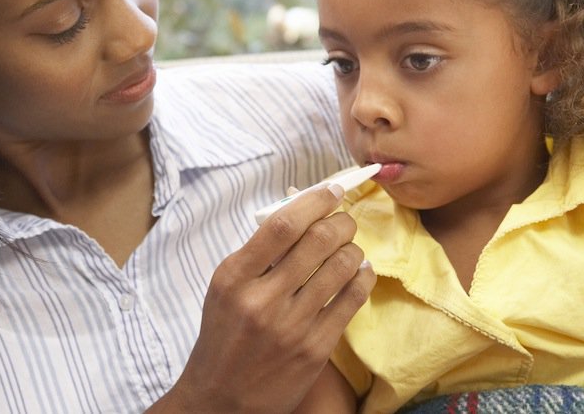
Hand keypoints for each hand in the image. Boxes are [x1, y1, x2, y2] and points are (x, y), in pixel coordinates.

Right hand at [153, 183, 374, 412]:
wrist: (221, 399)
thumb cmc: (223, 337)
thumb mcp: (226, 289)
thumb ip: (259, 256)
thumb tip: (301, 215)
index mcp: (234, 277)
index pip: (283, 224)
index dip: (316, 201)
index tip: (332, 191)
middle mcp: (262, 299)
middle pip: (319, 241)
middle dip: (341, 222)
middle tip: (345, 220)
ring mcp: (292, 325)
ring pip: (341, 267)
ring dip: (353, 249)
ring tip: (350, 247)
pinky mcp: (315, 348)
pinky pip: (351, 301)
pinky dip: (362, 278)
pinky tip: (360, 271)